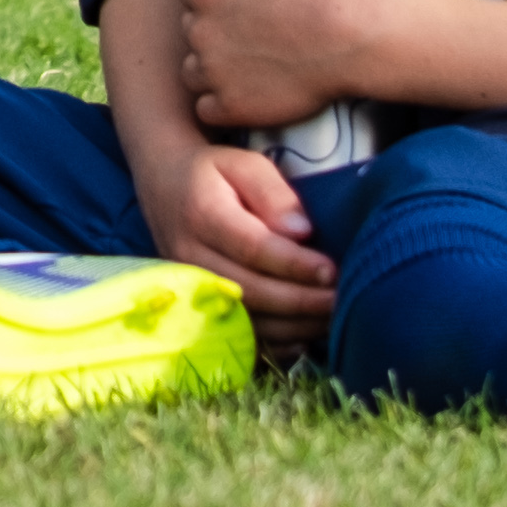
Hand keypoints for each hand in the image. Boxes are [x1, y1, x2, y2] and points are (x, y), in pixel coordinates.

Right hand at [132, 131, 334, 347]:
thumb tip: (302, 231)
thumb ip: (274, 192)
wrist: (164, 185)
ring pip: (246, 319)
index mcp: (202, 214)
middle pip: (250, 290)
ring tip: (332, 317)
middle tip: (342, 301)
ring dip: (294, 325)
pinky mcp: (196, 305)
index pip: (252, 247)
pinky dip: (275, 343)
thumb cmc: (213, 173)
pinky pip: (238, 336)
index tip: (332, 271)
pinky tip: (306, 335)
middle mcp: (189, 256)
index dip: (294, 264)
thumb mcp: (243, 164)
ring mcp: (190, 287)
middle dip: (301, 301)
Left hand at [173, 0, 393, 136]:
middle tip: (254, 35)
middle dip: (214, 31)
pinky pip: (207, 109)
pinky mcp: (232, 106)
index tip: (245, 5)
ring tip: (253, 66)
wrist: (354, 34)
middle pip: (192, 31)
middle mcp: (200, 31)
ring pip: (194, 72)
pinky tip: (251, 93)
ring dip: (213, 70)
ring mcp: (214, 72)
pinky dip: (222, 104)